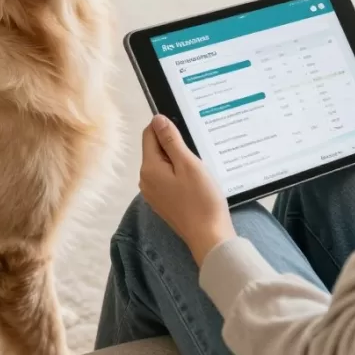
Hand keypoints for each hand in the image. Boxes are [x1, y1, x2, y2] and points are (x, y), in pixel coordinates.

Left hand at [139, 115, 235, 265]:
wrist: (208, 236)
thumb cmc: (201, 199)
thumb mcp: (188, 164)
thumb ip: (171, 140)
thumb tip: (157, 119)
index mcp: (149, 168)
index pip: (149, 134)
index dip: (166, 127)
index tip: (185, 131)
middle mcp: (145, 180)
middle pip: (155, 149)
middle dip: (173, 145)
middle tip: (196, 153)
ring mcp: (152, 193)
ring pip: (162, 164)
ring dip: (178, 160)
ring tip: (197, 169)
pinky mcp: (162, 202)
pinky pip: (167, 178)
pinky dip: (179, 174)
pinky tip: (194, 182)